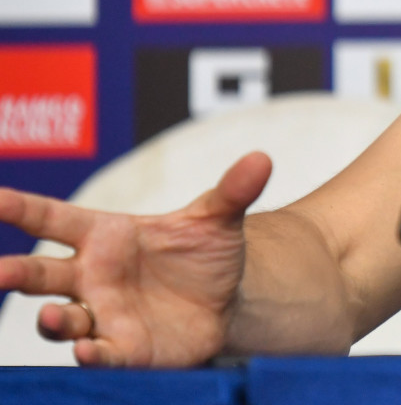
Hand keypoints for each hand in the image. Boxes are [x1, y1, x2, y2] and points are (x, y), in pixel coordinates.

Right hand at [0, 151, 271, 366]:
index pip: (52, 219)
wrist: (226, 297)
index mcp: (104, 235)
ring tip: (51, 316)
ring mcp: (104, 314)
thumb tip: (262, 159)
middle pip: (42, 275)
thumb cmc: (204, 252)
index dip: (20, 208)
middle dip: (15, 274)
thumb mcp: (220, 218)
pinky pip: (101, 353)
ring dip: (53, 320)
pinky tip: (88, 350)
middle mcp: (92, 276)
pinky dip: (92, 353)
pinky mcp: (125, 348)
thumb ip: (233, 190)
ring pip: (63, 319)